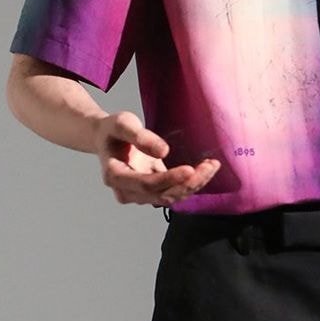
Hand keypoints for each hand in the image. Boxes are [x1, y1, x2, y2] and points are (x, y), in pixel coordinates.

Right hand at [94, 111, 219, 206]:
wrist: (107, 138)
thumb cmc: (113, 129)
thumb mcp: (122, 124)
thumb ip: (140, 136)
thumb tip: (163, 152)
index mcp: (114, 176)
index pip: (146, 184)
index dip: (169, 179)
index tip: (190, 169)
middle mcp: (126, 192)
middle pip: (161, 194)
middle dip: (188, 183)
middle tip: (210, 165)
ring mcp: (138, 195)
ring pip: (171, 196)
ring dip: (194, 184)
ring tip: (212, 165)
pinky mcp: (151, 192)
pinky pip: (173, 192)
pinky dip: (191, 183)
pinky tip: (206, 168)